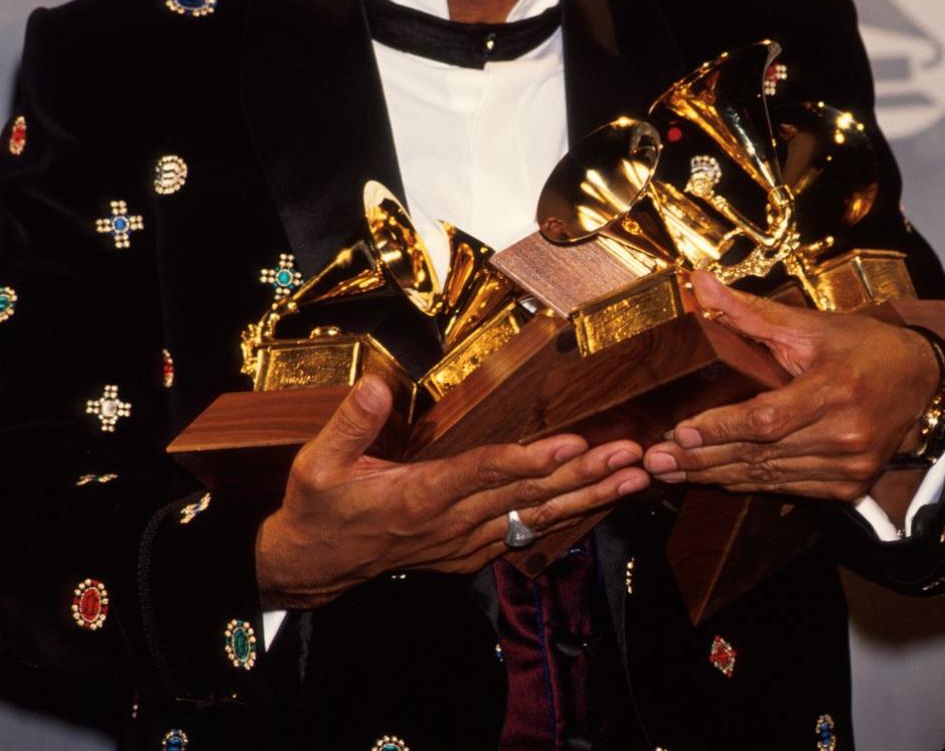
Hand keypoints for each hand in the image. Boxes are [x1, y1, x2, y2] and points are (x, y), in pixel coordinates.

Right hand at [256, 374, 648, 607]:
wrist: (312, 566)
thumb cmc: (317, 509)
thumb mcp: (318, 464)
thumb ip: (351, 423)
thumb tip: (377, 382)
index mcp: (417, 499)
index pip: (483, 475)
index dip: (529, 460)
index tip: (572, 444)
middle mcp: (450, 525)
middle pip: (527, 497)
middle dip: (585, 475)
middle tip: (632, 453)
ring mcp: (463, 542)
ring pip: (537, 517)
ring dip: (589, 496)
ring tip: (634, 475)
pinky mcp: (469, 550)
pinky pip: (527, 532)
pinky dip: (567, 516)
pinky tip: (599, 501)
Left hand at [643, 270, 939, 501]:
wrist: (917, 377)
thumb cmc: (860, 346)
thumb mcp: (808, 323)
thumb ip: (749, 312)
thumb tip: (697, 285)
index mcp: (834, 389)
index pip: (767, 419)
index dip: (720, 428)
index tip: (678, 432)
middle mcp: (845, 435)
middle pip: (761, 454)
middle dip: (702, 460)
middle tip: (655, 460)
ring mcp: (850, 467)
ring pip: (770, 477)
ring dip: (717, 476)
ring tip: (671, 473)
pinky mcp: (850, 486)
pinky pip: (788, 488)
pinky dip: (749, 483)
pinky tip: (715, 477)